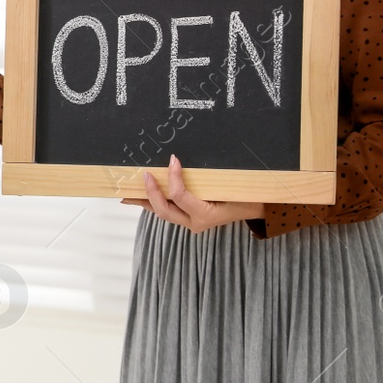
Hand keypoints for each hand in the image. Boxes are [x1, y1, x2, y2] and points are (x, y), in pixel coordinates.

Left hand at [120, 154, 264, 232]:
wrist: (254, 208)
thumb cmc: (244, 194)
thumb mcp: (228, 185)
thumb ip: (206, 178)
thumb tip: (179, 160)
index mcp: (206, 214)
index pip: (181, 196)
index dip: (173, 177)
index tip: (173, 159)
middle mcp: (196, 222)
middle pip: (164, 210)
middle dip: (151, 192)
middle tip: (144, 175)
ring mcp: (191, 223)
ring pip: (162, 213)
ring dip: (146, 201)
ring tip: (128, 195)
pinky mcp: (189, 219)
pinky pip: (168, 211)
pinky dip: (154, 204)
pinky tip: (140, 199)